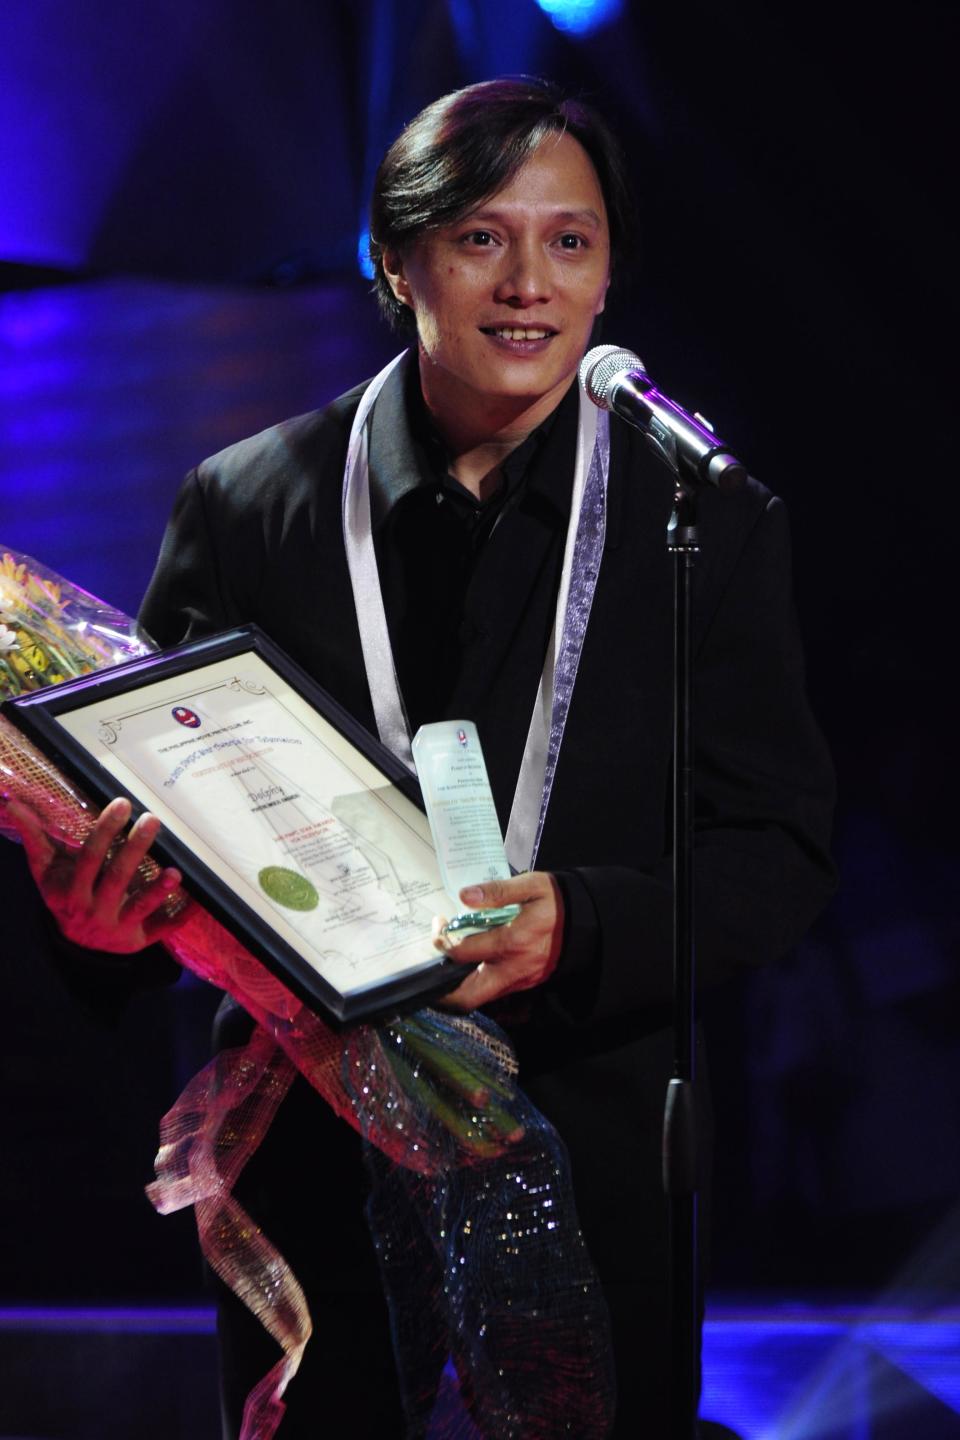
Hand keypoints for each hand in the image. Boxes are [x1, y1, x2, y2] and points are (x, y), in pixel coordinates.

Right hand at [5, 795, 183, 951]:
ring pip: (140, 908)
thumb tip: (12, 805)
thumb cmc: (65, 898)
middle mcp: (96, 910)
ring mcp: (120, 926)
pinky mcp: (141, 939)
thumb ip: (35, 839)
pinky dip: (181, 917)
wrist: (78, 947)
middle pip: (118, 878)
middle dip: (135, 849)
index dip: (104, 832)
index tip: (121, 804)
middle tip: (152, 819)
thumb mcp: (46, 873)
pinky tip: (198, 900)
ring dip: (158, 890)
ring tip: (175, 870)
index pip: (90, 858)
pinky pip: (164, 930)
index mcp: (73, 892)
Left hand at [435, 871, 563, 1010]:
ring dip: (456, 987)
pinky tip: (470, 962)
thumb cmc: (556, 901)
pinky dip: (474, 983)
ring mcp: (518, 981)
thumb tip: (464, 895)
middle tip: (432, 965)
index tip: (439, 925)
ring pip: (478, 999)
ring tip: (448, 961)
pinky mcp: (523, 985)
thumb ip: (497, 891)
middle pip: (467, 997)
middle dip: (440, 990)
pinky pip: (492, 993)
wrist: (587, 923)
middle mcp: (513, 969)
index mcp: (512, 942)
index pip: (463, 953)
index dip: (442, 941)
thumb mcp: (531, 886)